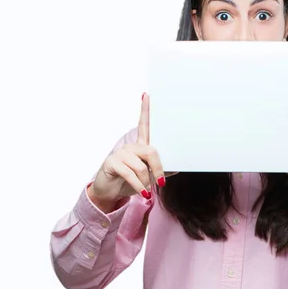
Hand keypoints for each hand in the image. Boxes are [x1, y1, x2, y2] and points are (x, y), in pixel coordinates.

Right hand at [88, 93, 176, 208]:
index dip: (145, 110)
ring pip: (141, 166)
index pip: (144, 125)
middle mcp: (131, 147)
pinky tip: (142, 193)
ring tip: (145, 190)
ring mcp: (120, 154)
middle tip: (161, 183)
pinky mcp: (112, 163)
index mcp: (140, 147)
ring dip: (146, 182)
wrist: (110, 192)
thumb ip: (161, 170)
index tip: (147, 95)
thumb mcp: (148, 177)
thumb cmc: (129, 182)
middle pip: (151, 151)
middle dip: (158, 169)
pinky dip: (138, 186)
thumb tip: (177, 167)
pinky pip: (130, 174)